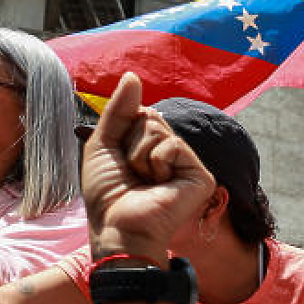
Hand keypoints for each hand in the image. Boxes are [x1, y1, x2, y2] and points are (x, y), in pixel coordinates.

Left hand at [82, 72, 216, 261]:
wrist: (118, 227)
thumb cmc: (108, 196)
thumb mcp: (103, 144)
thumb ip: (118, 110)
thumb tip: (133, 76)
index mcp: (150, 149)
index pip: (140, 113)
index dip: (122, 129)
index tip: (119, 160)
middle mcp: (171, 155)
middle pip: (150, 117)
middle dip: (131, 142)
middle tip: (133, 173)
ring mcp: (187, 165)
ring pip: (159, 129)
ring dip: (140, 154)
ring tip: (145, 182)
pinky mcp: (200, 176)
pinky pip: (173, 145)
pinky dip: (156, 162)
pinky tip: (159, 185)